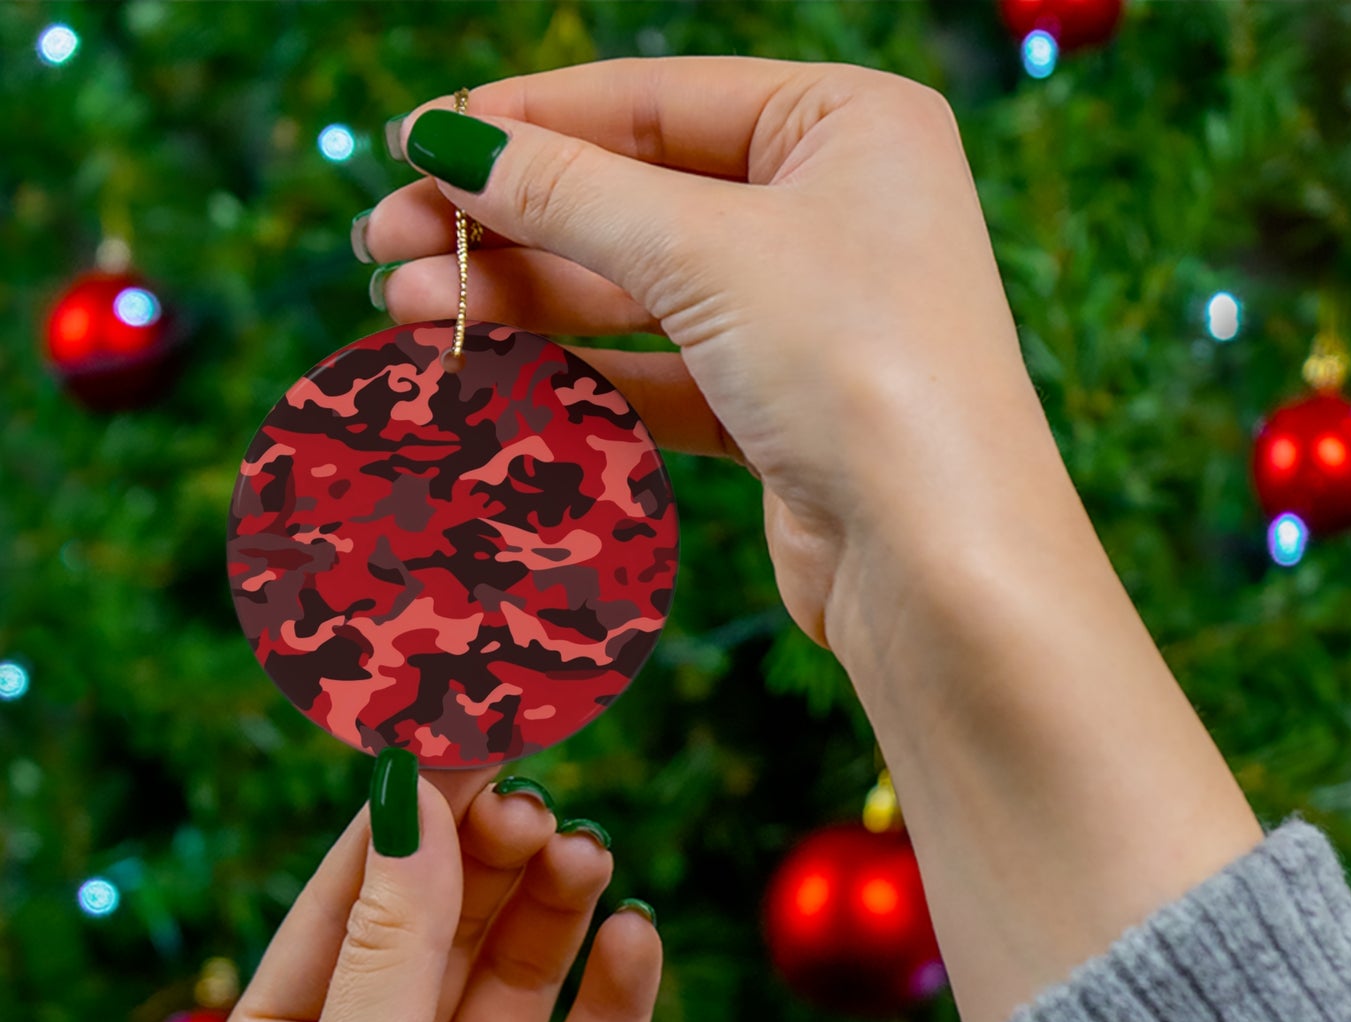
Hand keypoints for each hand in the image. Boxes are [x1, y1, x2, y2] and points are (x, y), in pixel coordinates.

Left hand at [201, 768, 661, 1021]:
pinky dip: (617, 994)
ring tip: (585, 855)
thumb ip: (391, 943)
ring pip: (521, 974)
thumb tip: (412, 793)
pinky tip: (636, 939)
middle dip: (489, 855)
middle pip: (446, 922)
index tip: (469, 728)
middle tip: (538, 798)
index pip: (354, 893)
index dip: (410, 810)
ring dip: (554, 908)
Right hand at [361, 56, 1053, 656]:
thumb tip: (446, 140)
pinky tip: (488, 371)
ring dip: (522, 300)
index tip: (411, 143)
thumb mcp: (705, 251)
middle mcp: (834, 211)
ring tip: (406, 311)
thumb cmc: (859, 368)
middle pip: (635, 197)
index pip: (654, 100)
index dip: (525, 121)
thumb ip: (569, 192)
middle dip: (506, 222)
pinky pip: (660, 372)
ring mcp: (808, 316)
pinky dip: (578, 373)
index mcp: (847, 124)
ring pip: (637, 291)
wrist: (939, 563)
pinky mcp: (781, 410)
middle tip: (383, 244)